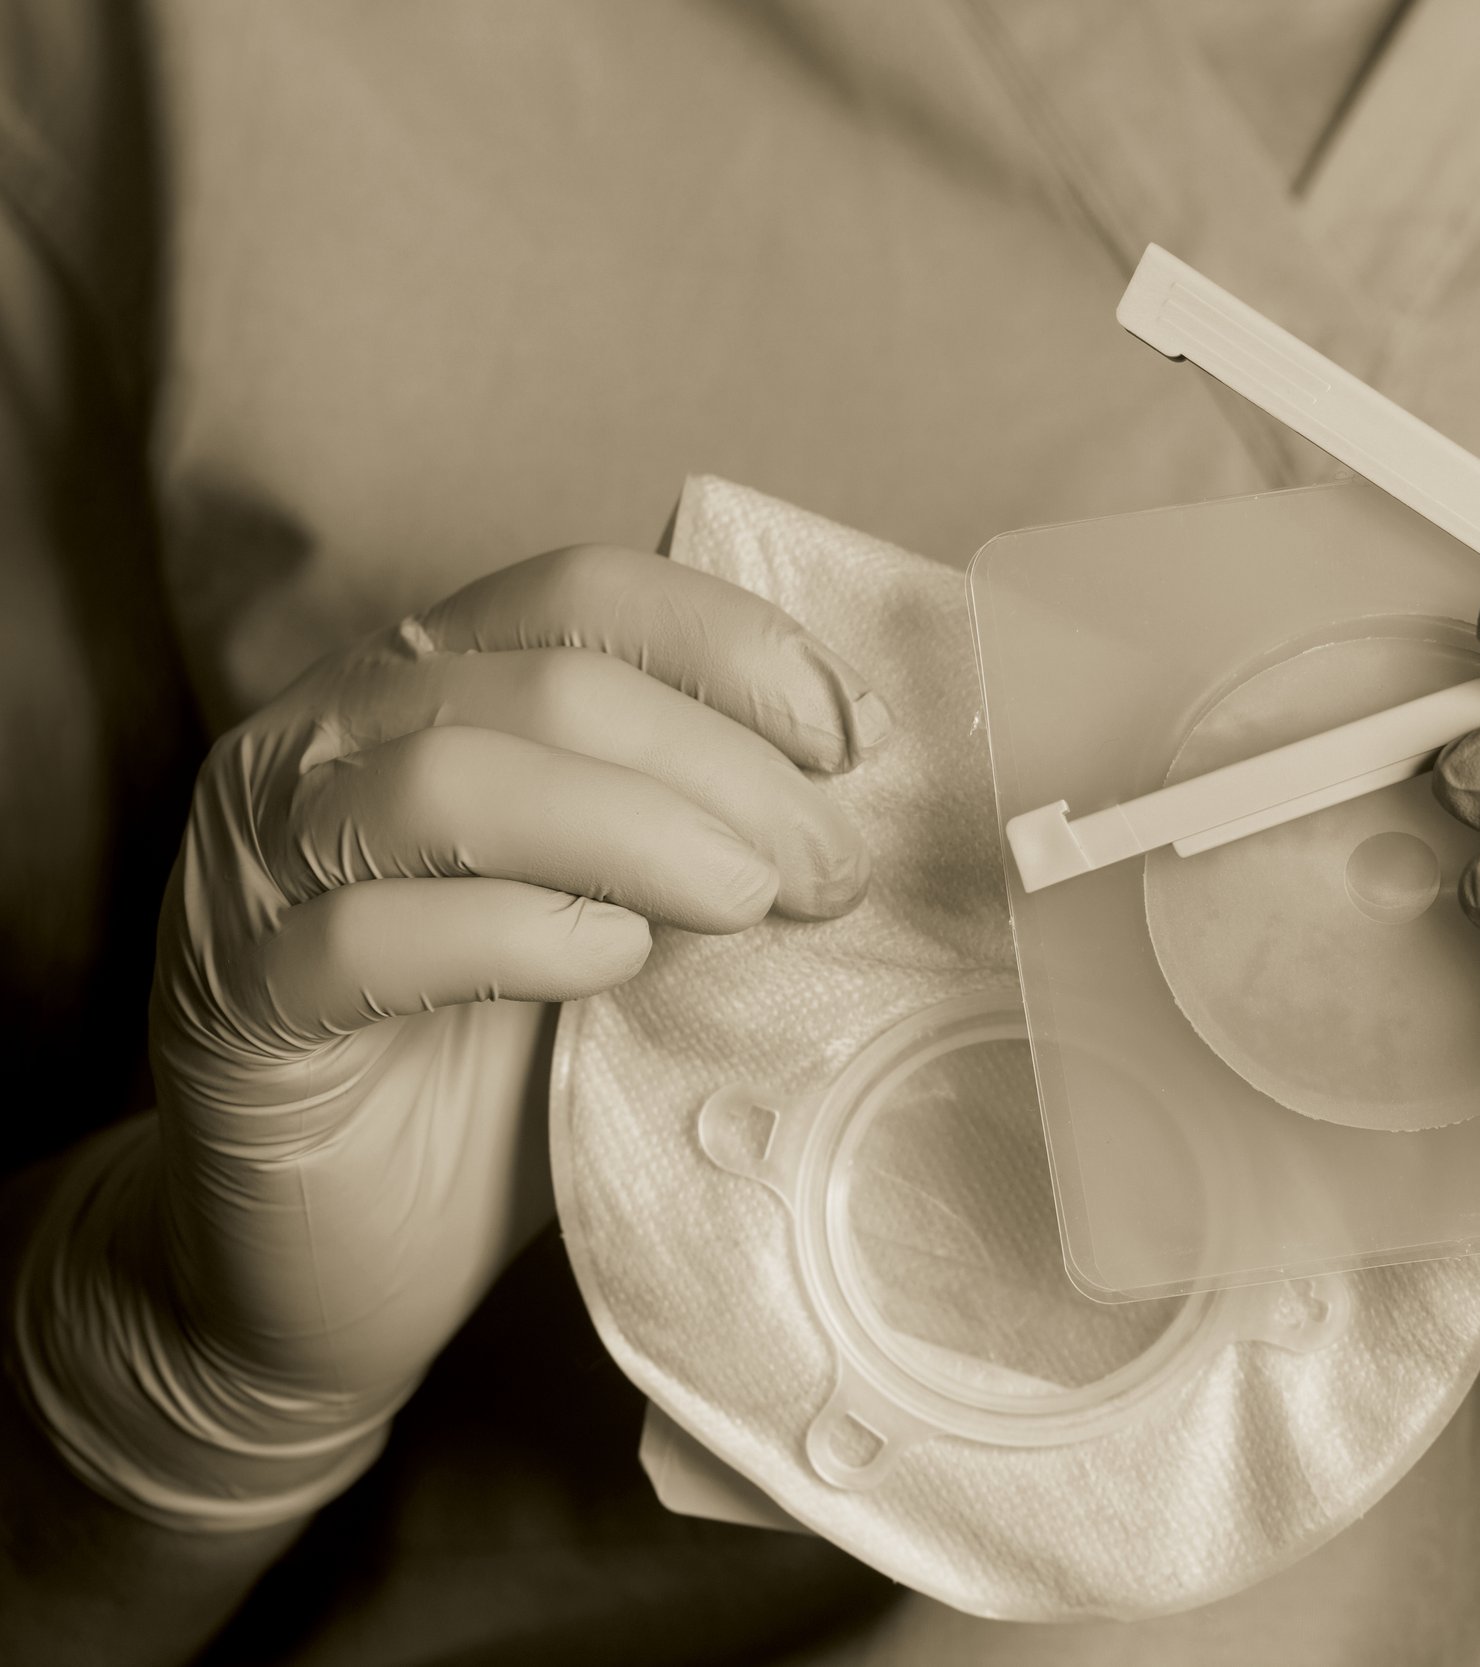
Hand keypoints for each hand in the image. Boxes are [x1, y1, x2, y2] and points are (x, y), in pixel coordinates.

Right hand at [15, 545, 886, 1526]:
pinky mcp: (237, 1001)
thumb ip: (695, 837)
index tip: (851, 742)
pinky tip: (615, 964)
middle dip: (724, 767)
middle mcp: (324, 743)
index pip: (584, 595)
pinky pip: (371, 935)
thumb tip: (855, 790)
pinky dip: (520, 933)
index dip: (734, 647)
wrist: (330, 1261)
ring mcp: (259, 866)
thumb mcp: (623, 924)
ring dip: (638, 831)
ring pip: (451, 778)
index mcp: (424, 688)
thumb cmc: (495, 1078)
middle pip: (545, 684)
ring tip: (749, 905)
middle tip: (829, 867)